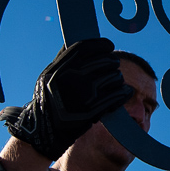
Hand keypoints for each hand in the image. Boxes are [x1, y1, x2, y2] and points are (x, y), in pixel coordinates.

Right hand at [0, 38, 130, 159]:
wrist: (44, 130)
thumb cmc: (47, 100)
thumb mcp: (47, 75)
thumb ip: (62, 59)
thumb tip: (75, 41)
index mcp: (64, 66)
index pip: (90, 47)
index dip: (103, 45)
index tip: (108, 46)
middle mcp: (76, 77)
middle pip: (106, 61)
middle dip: (112, 63)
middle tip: (112, 67)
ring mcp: (86, 93)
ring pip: (115, 77)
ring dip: (118, 79)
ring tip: (115, 82)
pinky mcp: (96, 108)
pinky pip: (118, 95)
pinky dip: (124, 93)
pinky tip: (125, 92)